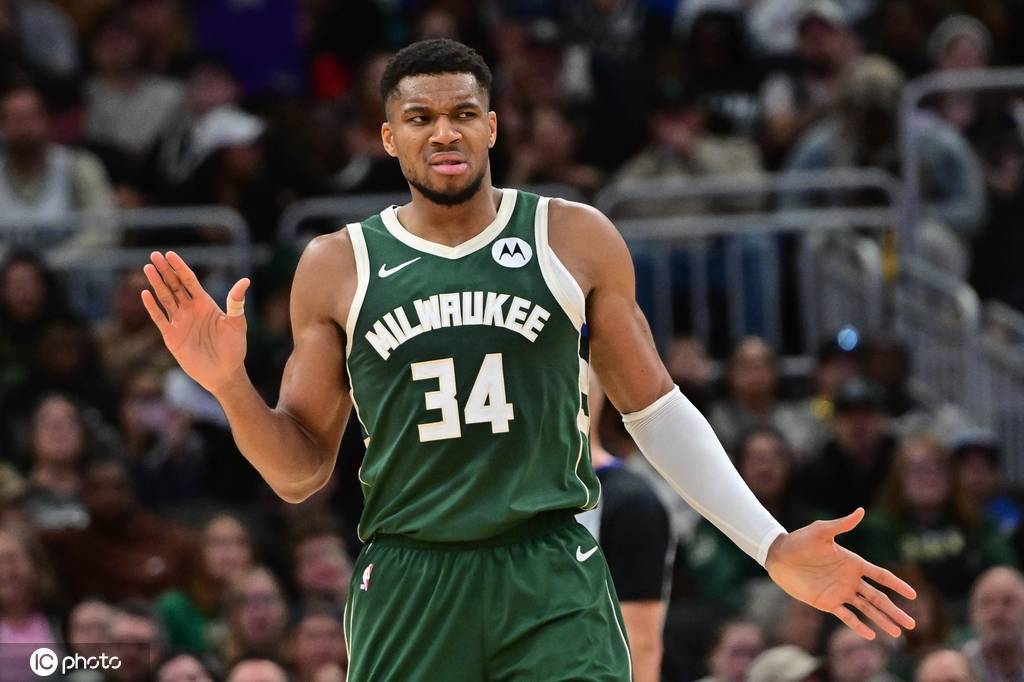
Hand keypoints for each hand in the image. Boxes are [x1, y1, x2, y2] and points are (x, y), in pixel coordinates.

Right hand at [141, 251, 250, 394]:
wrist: (224, 373)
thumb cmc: (234, 349)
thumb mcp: (237, 324)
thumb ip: (236, 302)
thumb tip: (245, 280)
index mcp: (205, 304)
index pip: (189, 280)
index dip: (180, 267)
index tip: (170, 254)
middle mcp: (190, 310)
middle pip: (174, 285)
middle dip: (165, 270)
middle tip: (154, 255)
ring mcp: (180, 322)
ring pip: (165, 298)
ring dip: (156, 283)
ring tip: (147, 268)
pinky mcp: (172, 336)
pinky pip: (159, 318)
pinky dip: (152, 306)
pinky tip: (145, 294)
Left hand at [765, 508, 916, 639]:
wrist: (779, 556)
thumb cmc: (800, 540)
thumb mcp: (821, 531)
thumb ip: (842, 525)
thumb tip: (861, 510)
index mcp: (853, 562)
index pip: (881, 576)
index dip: (897, 585)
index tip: (914, 595)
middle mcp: (850, 580)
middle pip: (878, 598)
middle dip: (895, 610)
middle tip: (912, 624)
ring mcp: (839, 592)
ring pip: (866, 609)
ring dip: (882, 621)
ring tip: (898, 634)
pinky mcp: (827, 602)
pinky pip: (846, 616)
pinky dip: (858, 626)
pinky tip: (871, 636)